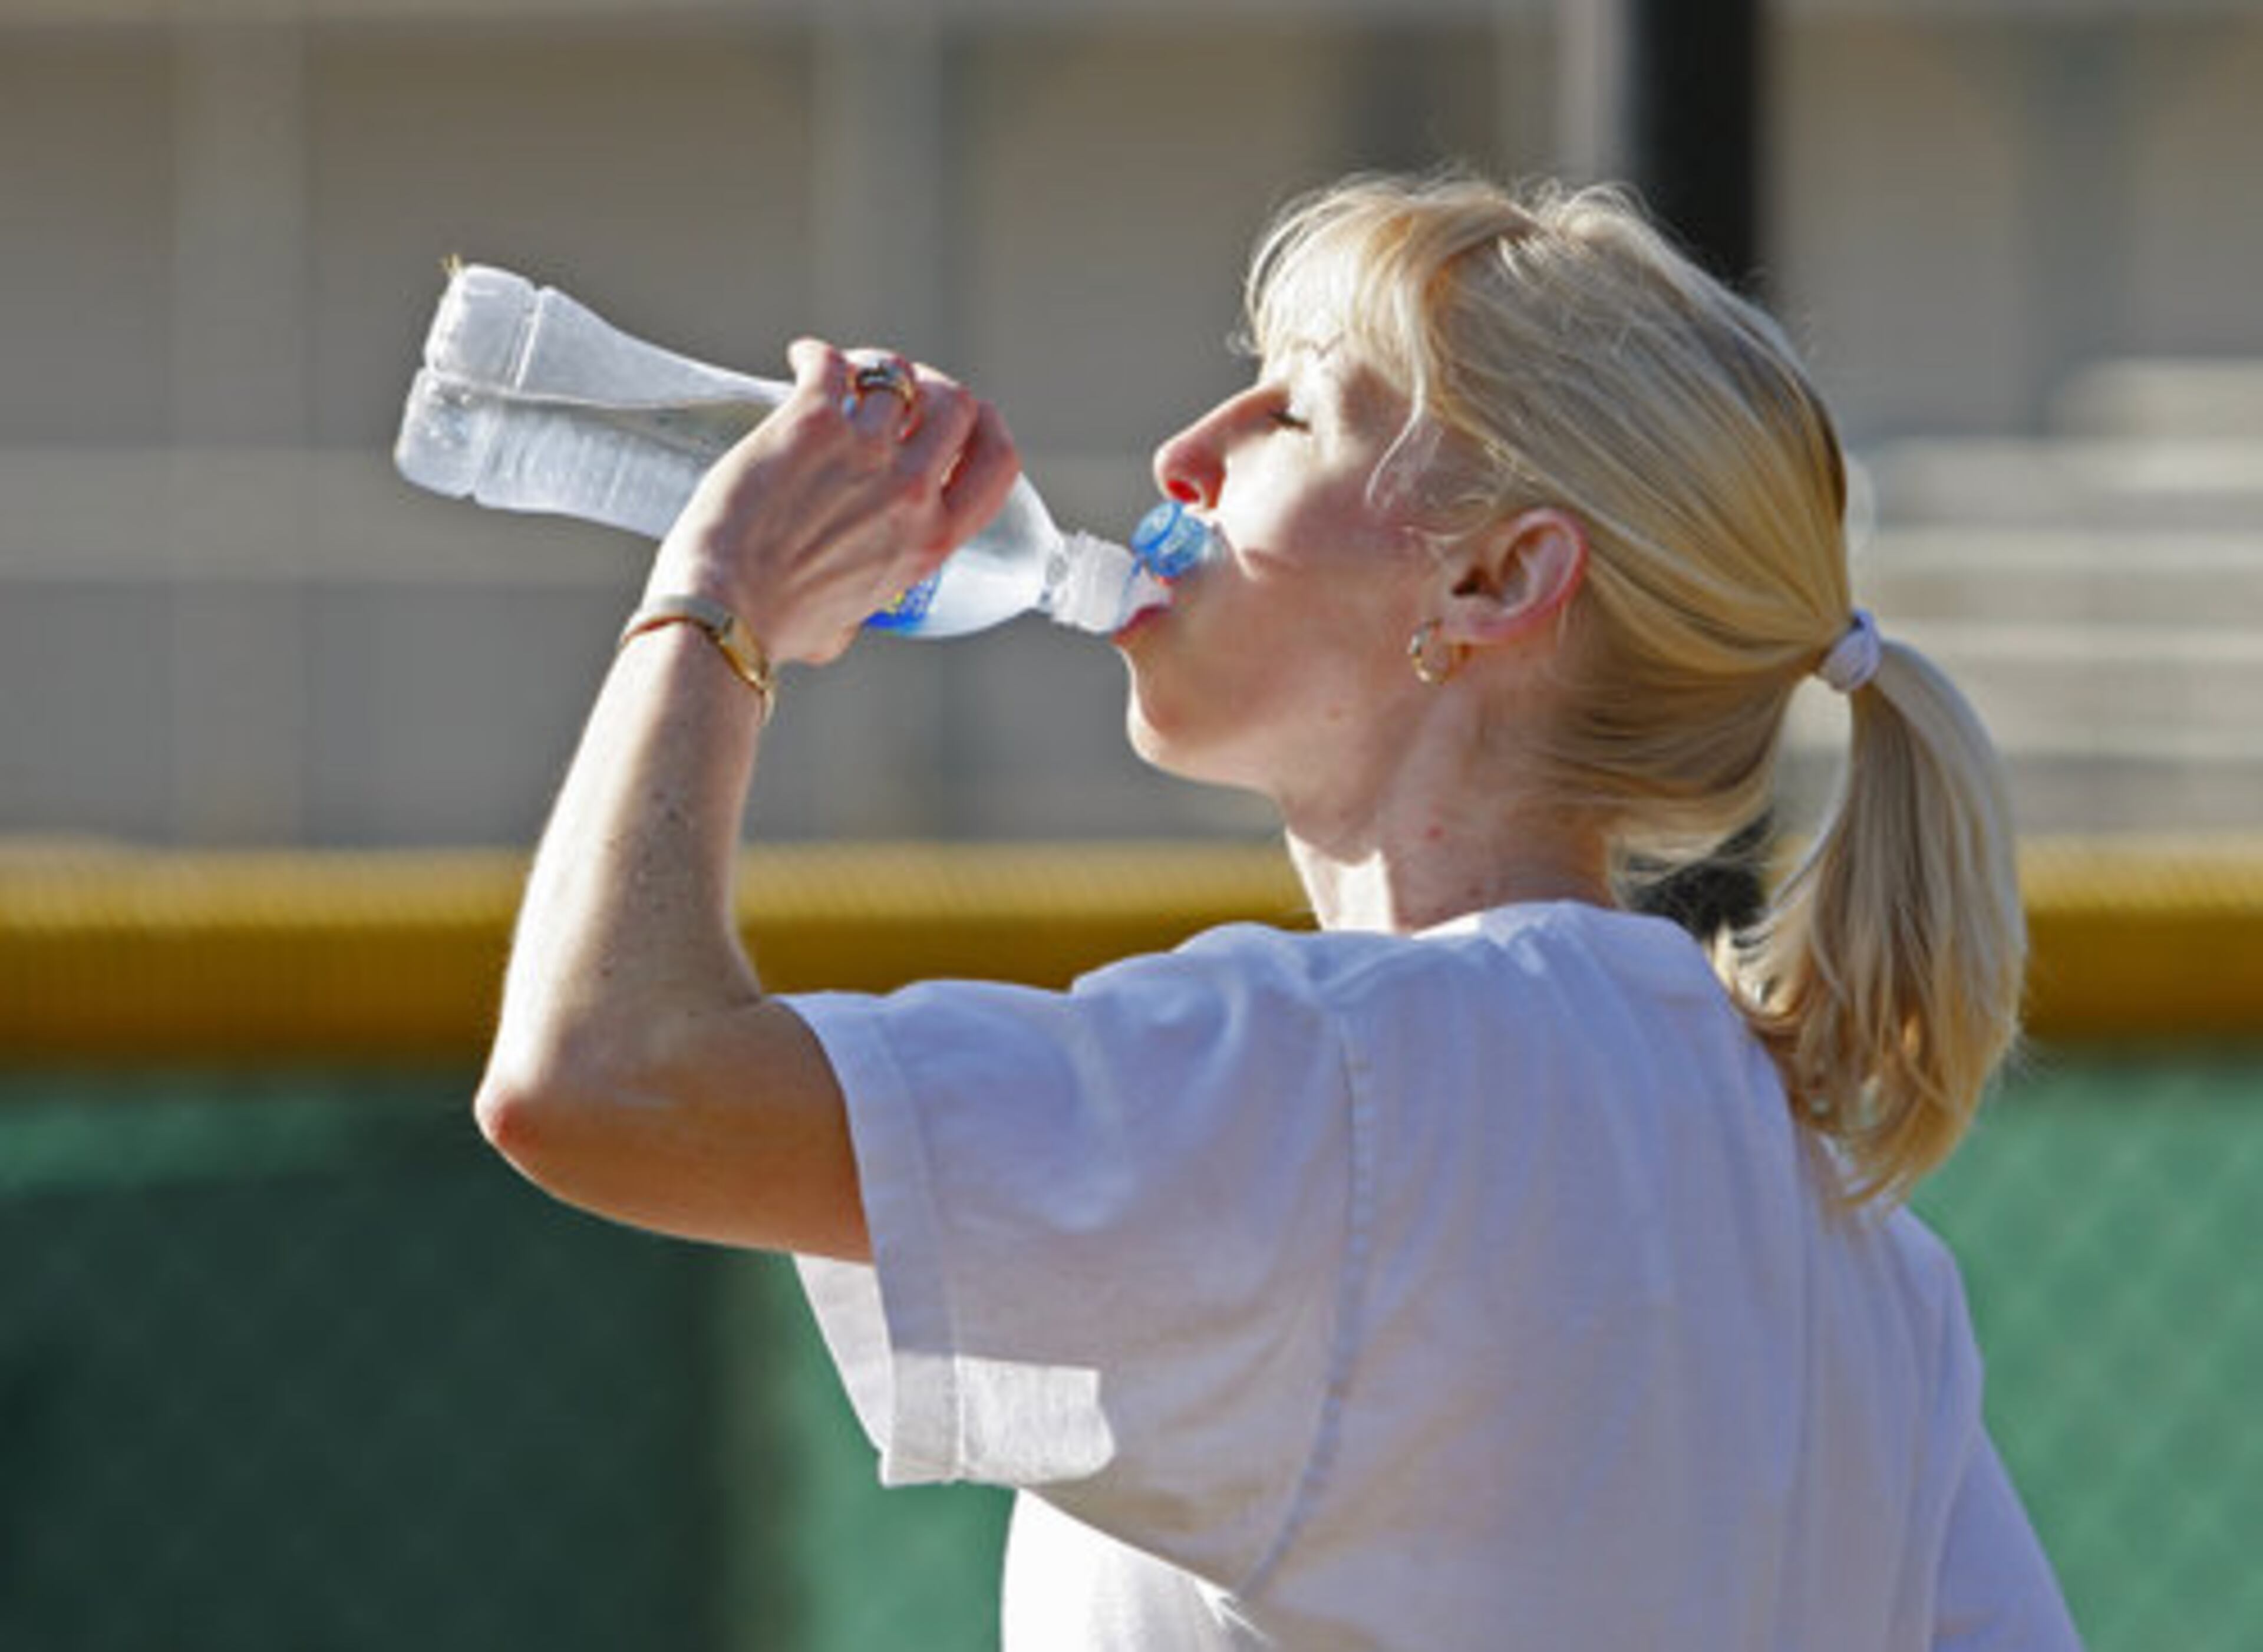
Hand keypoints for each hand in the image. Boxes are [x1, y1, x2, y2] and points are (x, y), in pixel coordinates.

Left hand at [645, 339, 1021, 666]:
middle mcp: (912, 490)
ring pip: (896, 374)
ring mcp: (865, 451)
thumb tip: (841, 610)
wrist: (725, 611)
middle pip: (956, 404)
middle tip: (901, 390)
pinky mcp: (812, 423)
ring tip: (847, 374)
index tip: (967, 418)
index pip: (997, 464)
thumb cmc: (777, 626)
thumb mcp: (856, 617)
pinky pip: (830, 364)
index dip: (988, 428)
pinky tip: (802, 360)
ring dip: (873, 366)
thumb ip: (864, 598)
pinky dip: (817, 355)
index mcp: (933, 540)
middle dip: (934, 386)